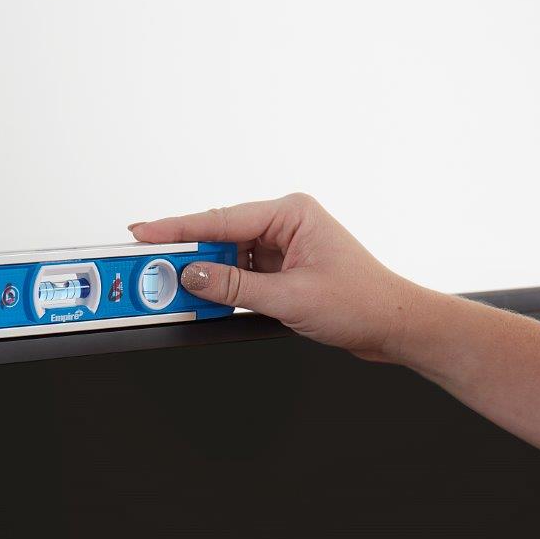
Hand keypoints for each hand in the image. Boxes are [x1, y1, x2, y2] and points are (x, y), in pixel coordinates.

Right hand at [130, 193, 425, 363]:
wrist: (394, 325)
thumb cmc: (363, 302)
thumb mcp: (291, 298)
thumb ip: (235, 287)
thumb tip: (193, 277)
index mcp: (292, 213)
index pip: (222, 219)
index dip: (178, 228)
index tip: (145, 232)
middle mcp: (286, 224)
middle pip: (220, 237)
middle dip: (187, 256)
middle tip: (151, 268)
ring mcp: (283, 248)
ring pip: (227, 259)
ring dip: (205, 277)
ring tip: (176, 291)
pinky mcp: (282, 271)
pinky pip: (240, 276)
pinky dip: (222, 290)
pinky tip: (205, 300)